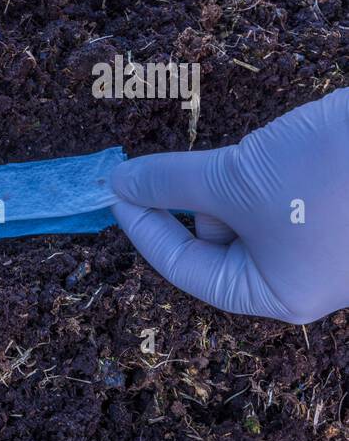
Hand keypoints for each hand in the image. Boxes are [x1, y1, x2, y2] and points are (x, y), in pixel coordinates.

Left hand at [111, 88, 348, 323]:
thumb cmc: (331, 170)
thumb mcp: (237, 175)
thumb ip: (171, 181)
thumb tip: (121, 183)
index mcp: (277, 294)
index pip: (187, 269)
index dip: (144, 228)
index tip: (115, 191)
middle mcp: (303, 280)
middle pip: (218, 243)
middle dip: (197, 199)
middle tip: (181, 162)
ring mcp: (325, 248)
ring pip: (250, 214)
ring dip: (235, 181)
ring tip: (261, 154)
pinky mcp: (339, 209)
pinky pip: (281, 196)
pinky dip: (264, 173)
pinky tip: (282, 147)